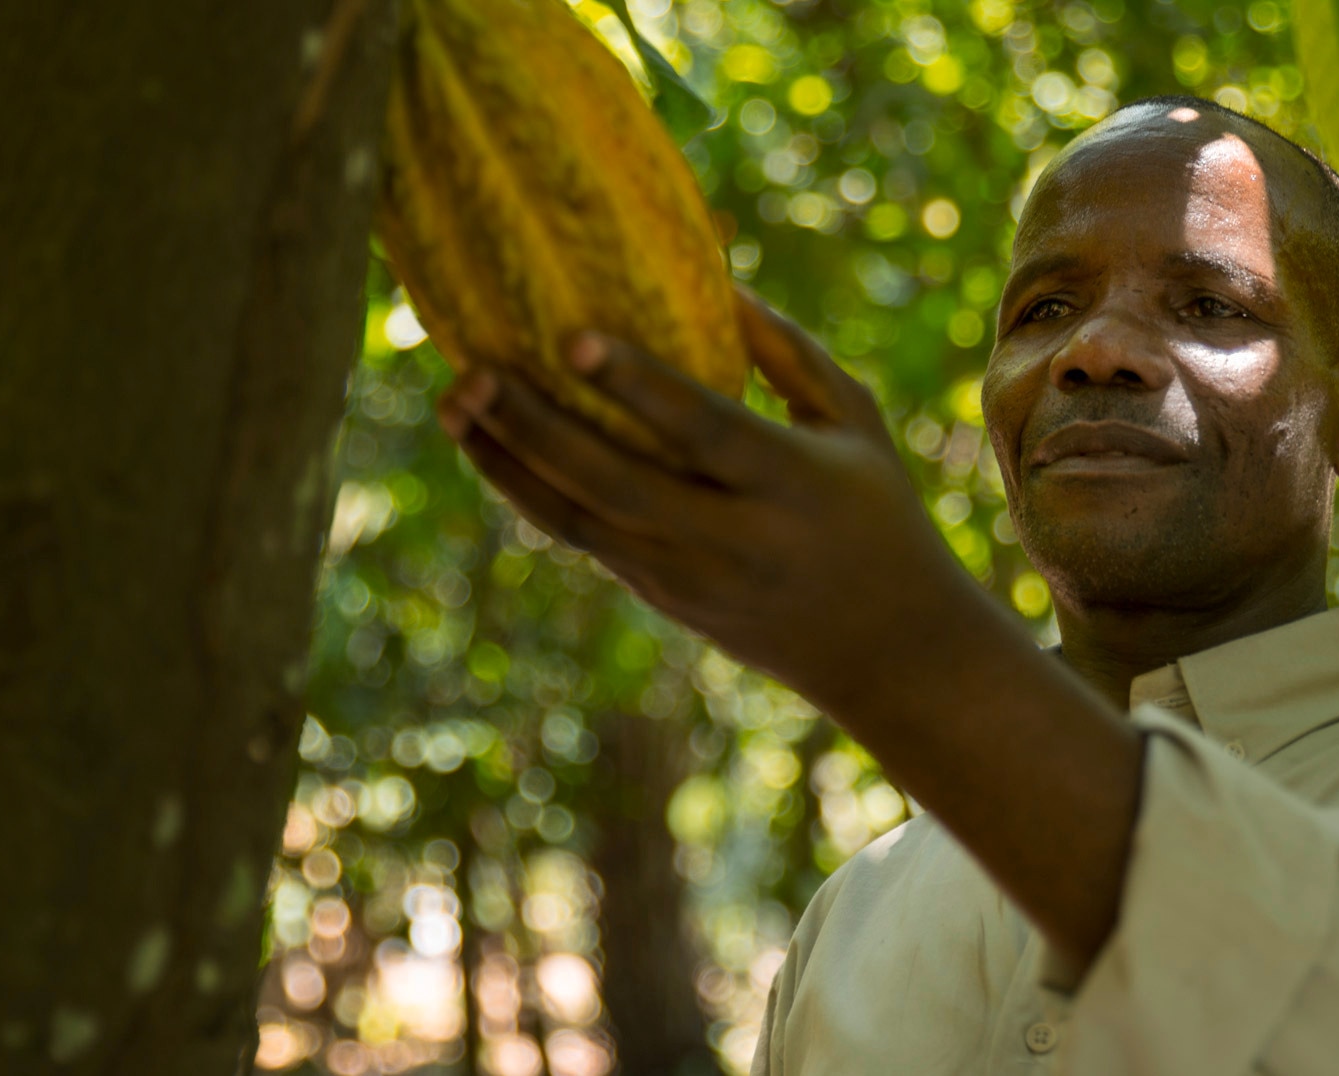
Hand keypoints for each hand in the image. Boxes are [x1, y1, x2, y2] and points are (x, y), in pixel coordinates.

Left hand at [434, 285, 993, 709]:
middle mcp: (734, 539)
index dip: (639, 387)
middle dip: (534, 428)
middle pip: (615, 484)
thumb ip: (789, 353)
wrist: (886, 651)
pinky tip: (488, 441)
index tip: (573, 337)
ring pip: (579, 522)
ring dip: (508, 462)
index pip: (705, 431)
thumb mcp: (855, 423)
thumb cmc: (877, 510)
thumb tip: (713, 276)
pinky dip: (531, 491)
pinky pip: (584, 539)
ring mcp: (689, 579)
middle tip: (471, 370)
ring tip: (453, 401)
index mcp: (792, 484)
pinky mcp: (662, 599)